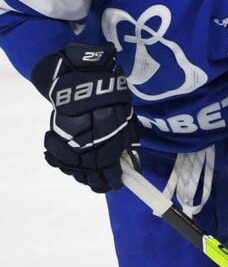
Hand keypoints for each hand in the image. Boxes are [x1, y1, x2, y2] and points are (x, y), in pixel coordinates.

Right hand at [33, 44, 136, 192]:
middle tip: (101, 182)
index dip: (113, 182)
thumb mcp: (127, 123)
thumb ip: (130, 146)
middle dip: (96, 182)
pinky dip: (61, 162)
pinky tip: (68, 162)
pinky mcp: (56, 137)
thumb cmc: (112, 102)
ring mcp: (70, 145)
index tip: (116, 183)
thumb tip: (134, 165)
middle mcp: (88, 150)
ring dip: (80, 174)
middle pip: (89, 177)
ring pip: (72, 170)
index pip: (109, 176)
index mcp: (108, 148)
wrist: (84, 83)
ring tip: (86, 174)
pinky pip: (56, 157)